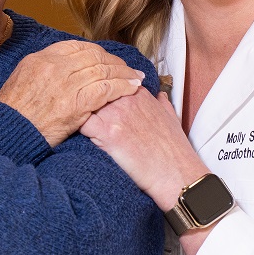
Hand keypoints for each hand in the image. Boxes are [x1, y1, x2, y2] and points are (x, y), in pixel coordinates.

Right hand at [0, 40, 144, 146]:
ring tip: (136, 77)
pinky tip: (132, 88)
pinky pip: (106, 89)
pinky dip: (122, 87)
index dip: (97, 51)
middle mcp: (55, 66)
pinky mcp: (76, 104)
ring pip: (104, 71)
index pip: (77, 46)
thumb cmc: (13, 111)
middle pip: (94, 56)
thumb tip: (63, 66)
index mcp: (41, 58)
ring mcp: (66, 84)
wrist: (8, 132)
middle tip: (127, 68)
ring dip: (124, 73)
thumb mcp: (22, 78)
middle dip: (114, 61)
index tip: (107, 58)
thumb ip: (44, 69)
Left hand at [80, 89, 209, 210]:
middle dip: (87, 100)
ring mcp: (116, 115)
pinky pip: (82, 124)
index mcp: (138, 93)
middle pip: (93, 89)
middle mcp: (125, 99)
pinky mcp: (108, 134)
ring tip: (80, 125)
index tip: (97, 103)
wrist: (176, 172)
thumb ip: (161, 102)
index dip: (100, 92)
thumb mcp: (171, 117)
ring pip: (84, 103)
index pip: (108, 82)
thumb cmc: (174, 149)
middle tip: (83, 113)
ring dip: (80, 113)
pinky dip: (77, 128)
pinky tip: (81, 137)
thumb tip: (158, 95)